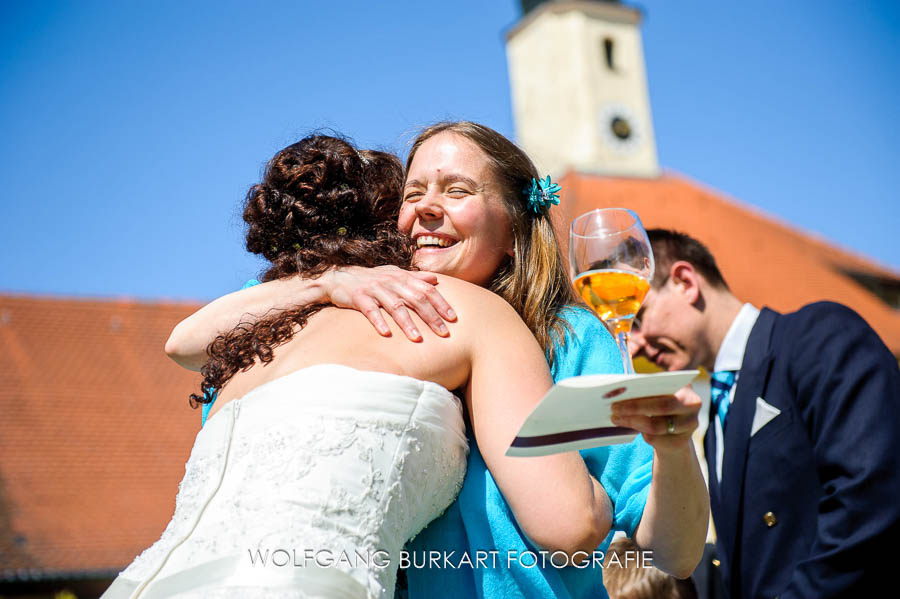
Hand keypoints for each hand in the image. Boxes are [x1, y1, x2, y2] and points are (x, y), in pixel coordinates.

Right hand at [321, 265, 456, 340]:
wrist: (340, 278)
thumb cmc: (372, 279)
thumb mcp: (394, 274)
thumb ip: (415, 277)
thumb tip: (436, 280)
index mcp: (402, 277)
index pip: (427, 289)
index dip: (441, 303)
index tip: (453, 318)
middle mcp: (391, 282)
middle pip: (416, 299)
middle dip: (431, 316)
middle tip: (443, 333)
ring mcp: (375, 289)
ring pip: (395, 306)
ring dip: (407, 323)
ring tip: (417, 339)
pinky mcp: (359, 297)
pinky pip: (371, 311)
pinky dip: (379, 321)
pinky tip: (386, 333)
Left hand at [609, 386, 700, 452]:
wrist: (675, 433)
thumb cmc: (660, 407)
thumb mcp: (656, 395)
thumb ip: (644, 389)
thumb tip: (618, 389)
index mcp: (686, 387)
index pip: (663, 387)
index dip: (642, 389)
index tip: (619, 391)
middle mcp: (692, 405)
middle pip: (662, 406)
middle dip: (635, 407)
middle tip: (614, 407)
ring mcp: (689, 425)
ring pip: (656, 425)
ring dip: (632, 422)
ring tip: (615, 418)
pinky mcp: (681, 443)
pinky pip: (655, 439)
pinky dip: (639, 432)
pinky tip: (627, 426)